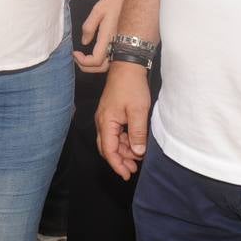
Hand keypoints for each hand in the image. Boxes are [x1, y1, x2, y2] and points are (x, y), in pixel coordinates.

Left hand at [73, 0, 124, 72]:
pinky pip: (114, 58)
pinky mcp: (125, 43)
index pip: (96, 60)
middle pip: (102, 68)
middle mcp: (117, 45)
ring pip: (109, 65)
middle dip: (87, 67)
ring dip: (95, 65)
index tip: (75, 53)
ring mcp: (122, 45)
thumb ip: (89, 27)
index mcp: (109, 37)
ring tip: (84, 57)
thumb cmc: (116, 0)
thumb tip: (84, 42)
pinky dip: (103, 60)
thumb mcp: (98, 10)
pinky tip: (96, 52)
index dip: (83, 61)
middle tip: (77, 58)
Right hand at [96, 62, 151, 180]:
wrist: (128, 65)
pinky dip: (124, 140)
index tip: (127, 175)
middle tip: (134, 169)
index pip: (108, 150)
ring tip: (138, 157)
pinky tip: (135, 143)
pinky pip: (115, 132)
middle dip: (120, 160)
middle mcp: (102, 121)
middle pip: (107, 147)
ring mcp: (105, 117)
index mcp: (106, 122)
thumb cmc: (132, 86)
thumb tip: (137, 152)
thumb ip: (137, 133)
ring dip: (123, 150)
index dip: (117, 164)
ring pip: (111, 140)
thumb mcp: (138, 111)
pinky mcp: (111, 113)